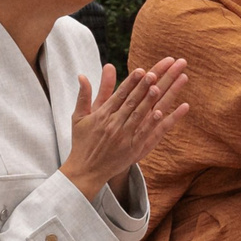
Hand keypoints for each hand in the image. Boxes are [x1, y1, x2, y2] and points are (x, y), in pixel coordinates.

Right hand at [61, 58, 188, 197]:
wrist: (85, 171)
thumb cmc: (82, 142)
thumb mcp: (79, 117)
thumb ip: (84, 96)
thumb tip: (82, 75)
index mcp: (102, 115)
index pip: (119, 95)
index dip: (131, 82)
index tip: (141, 70)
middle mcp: (113, 124)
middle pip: (132, 102)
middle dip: (144, 86)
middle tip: (155, 73)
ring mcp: (123, 137)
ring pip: (139, 115)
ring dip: (150, 101)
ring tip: (159, 87)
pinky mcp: (132, 149)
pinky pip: (145, 134)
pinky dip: (153, 123)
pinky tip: (162, 113)